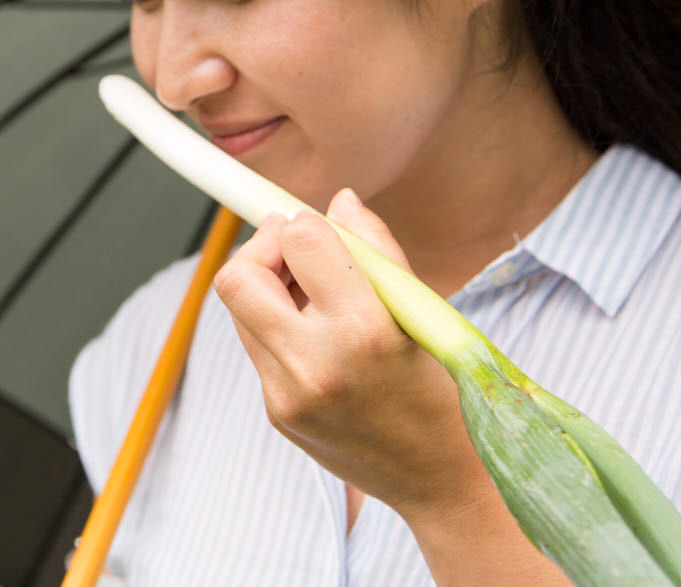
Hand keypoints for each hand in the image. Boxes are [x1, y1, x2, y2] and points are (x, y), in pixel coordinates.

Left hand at [211, 188, 484, 519]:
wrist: (441, 479)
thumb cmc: (441, 386)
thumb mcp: (423, 310)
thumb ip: (376, 247)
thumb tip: (338, 200)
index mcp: (364, 329)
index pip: (301, 241)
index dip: (305, 222)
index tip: (317, 226)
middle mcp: (317, 363)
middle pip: (239, 277)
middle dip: (261, 249)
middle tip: (291, 247)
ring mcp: (289, 394)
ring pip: (240, 310)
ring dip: (267, 286)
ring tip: (310, 292)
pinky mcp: (277, 413)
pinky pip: (257, 348)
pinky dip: (277, 326)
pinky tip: (315, 334)